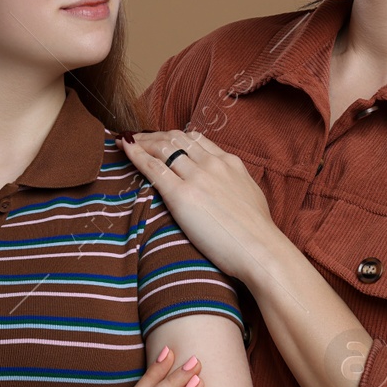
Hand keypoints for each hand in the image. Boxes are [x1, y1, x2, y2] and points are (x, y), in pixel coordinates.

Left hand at [117, 130, 277, 281]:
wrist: (261, 250)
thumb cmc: (257, 233)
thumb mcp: (250, 195)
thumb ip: (234, 184)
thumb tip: (227, 188)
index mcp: (229, 162)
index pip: (195, 140)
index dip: (174, 137)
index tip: (161, 140)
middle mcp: (212, 164)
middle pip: (176, 138)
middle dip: (154, 136)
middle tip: (138, 138)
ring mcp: (197, 177)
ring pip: (163, 148)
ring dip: (142, 142)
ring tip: (128, 142)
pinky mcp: (182, 196)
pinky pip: (153, 168)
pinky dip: (136, 154)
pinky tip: (125, 148)